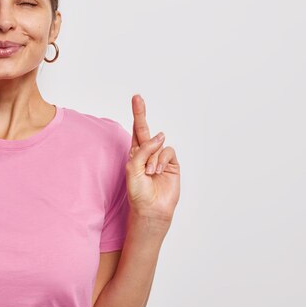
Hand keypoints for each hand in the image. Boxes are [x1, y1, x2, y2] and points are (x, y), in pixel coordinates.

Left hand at [125, 94, 179, 223]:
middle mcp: (148, 153)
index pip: (136, 131)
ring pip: (158, 144)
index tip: (136, 98)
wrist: (151, 208)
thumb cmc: (138, 191)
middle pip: (145, 129)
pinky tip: (157, 172)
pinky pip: (168, 152)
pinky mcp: (172, 164)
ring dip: (152, 158)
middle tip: (138, 97)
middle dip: (141, 113)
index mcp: (135, 153)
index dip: (137, 114)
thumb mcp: (133, 168)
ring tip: (149, 173)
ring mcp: (160, 158)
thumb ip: (143, 149)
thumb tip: (160, 135)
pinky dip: (161, 160)